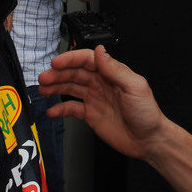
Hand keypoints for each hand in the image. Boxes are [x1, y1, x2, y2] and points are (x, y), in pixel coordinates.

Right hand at [38, 46, 164, 160]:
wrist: (149, 140)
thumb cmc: (147, 113)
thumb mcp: (134, 87)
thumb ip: (115, 69)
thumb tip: (100, 51)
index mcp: (111, 73)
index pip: (87, 60)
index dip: (70, 59)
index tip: (56, 63)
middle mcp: (101, 83)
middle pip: (75, 73)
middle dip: (58, 74)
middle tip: (44, 78)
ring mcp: (95, 98)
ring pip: (70, 88)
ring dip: (55, 87)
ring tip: (42, 89)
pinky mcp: (91, 115)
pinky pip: (72, 109)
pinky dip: (60, 109)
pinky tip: (51, 111)